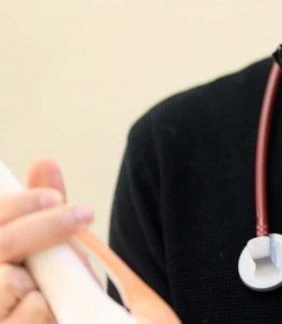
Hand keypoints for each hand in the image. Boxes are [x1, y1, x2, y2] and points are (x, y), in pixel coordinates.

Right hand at [0, 159, 94, 323]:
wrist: (58, 317)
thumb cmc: (50, 283)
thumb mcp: (49, 243)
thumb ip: (44, 209)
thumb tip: (44, 162)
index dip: (18, 204)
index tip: (55, 197)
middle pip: (3, 241)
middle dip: (44, 226)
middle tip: (84, 214)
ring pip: (10, 280)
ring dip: (43, 273)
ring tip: (55, 276)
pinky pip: (28, 313)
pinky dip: (45, 307)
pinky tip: (50, 306)